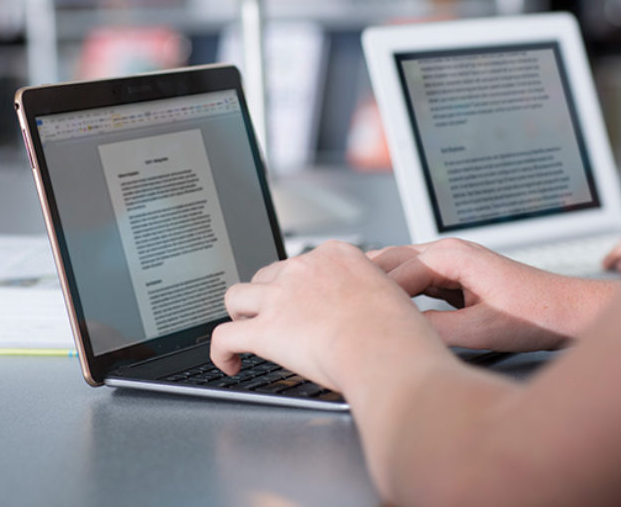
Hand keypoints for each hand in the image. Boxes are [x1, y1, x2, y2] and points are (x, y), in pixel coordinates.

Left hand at [210, 241, 446, 391]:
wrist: (387, 349)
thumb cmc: (399, 332)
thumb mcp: (392, 295)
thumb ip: (372, 295)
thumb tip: (372, 311)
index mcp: (335, 256)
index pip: (302, 262)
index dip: (296, 283)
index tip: (300, 300)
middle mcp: (303, 268)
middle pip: (267, 275)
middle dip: (266, 296)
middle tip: (272, 317)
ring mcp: (280, 297)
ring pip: (236, 297)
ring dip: (238, 314)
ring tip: (243, 330)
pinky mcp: (265, 329)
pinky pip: (224, 336)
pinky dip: (220, 351)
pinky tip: (229, 363)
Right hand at [369, 239, 617, 351]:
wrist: (569, 312)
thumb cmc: (536, 313)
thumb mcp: (481, 329)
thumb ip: (437, 330)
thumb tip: (401, 335)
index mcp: (451, 255)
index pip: (395, 271)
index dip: (374, 296)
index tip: (354, 318)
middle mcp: (447, 252)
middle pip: (391, 260)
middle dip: (366, 282)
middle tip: (338, 305)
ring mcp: (451, 263)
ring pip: (400, 270)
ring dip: (380, 287)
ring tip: (353, 308)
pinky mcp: (455, 278)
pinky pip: (416, 282)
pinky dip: (399, 294)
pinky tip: (385, 311)